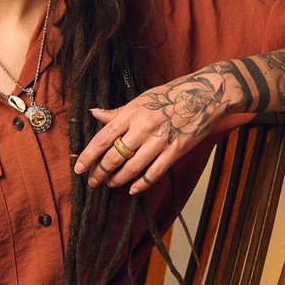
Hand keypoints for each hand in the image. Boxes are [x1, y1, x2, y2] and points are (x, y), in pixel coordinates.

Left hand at [72, 72, 226, 192]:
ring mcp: (160, 141)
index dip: (88, 156)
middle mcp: (143, 128)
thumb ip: (118, 112)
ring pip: (132, 167)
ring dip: (118, 179)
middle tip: (93, 181)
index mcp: (132, 113)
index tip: (79, 168)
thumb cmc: (170, 95)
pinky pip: (154, 173)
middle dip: (100, 172)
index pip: (103, 138)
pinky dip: (141, 184)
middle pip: (115, 156)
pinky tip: (132, 189)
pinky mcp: (175, 151)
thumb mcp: (141, 99)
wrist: (205, 95)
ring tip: (109, 184)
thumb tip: (95, 114)